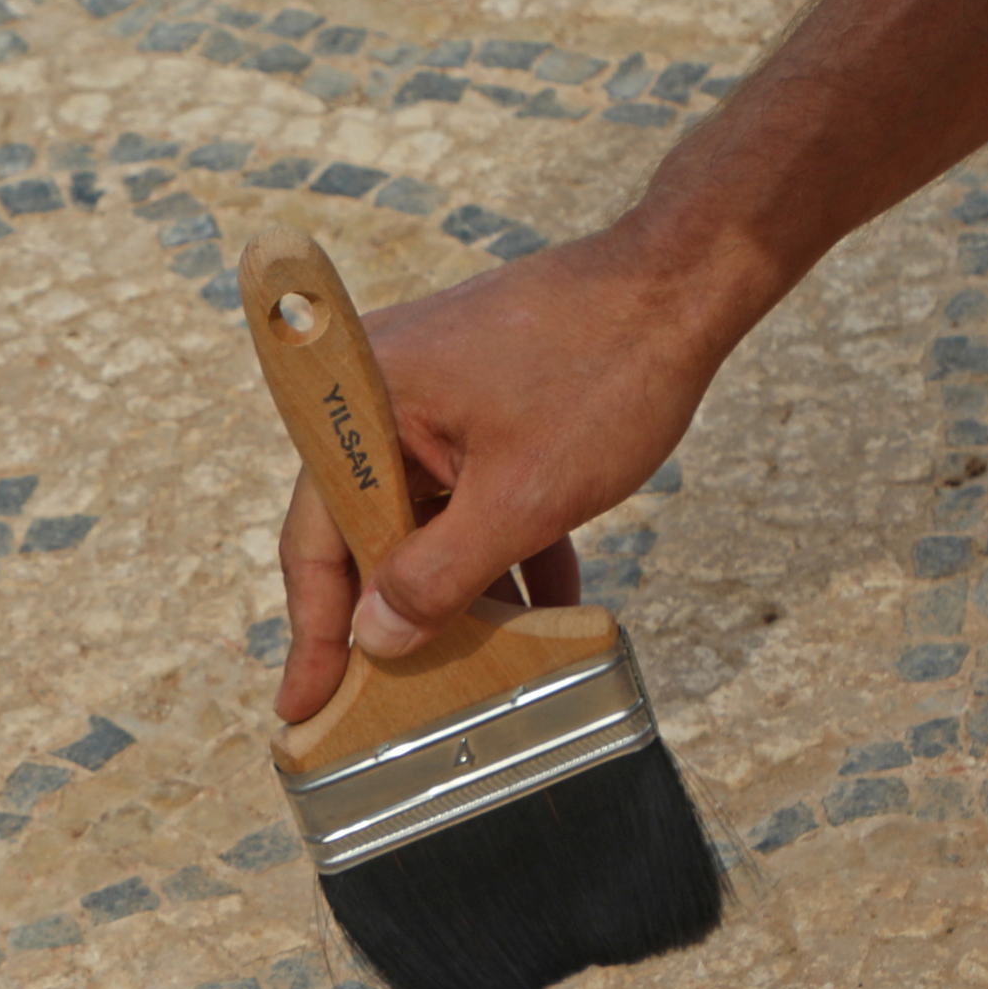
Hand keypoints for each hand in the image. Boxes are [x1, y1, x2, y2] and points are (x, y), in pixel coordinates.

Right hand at [271, 227, 718, 728]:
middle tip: (383, 709)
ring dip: (456, 590)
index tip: (301, 709)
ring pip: (426, 517)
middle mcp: (379, 393)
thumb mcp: (522, 499)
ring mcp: (431, 396)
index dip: (313, 634)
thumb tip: (379, 638)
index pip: (316, 539)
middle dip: (389, 619)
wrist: (686, 279)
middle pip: (365, 531)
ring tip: (476, 673)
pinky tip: (544, 610)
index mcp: (362, 402)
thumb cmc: (604, 370)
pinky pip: (471, 488)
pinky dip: (501, 546)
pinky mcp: (480, 399)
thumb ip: (439, 576)